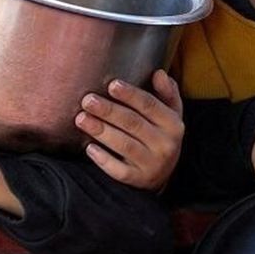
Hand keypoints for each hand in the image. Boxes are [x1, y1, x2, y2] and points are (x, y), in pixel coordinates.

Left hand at [74, 70, 183, 191]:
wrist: (161, 174)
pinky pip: (119, 171)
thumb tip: (159, 73)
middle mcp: (166, 145)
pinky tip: (89, 148)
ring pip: (125, 146)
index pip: (150, 106)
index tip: (111, 84)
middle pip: (133, 124)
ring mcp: (153, 164)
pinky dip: (104, 159)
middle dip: (109, 111)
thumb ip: (166, 93)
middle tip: (87, 100)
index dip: (131, 95)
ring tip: (81, 119)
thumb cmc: (159, 135)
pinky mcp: (139, 180)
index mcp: (173, 124)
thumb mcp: (169, 114)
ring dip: (101, 131)